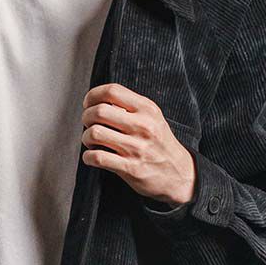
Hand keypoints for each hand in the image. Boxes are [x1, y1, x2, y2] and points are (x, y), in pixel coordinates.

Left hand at [80, 82, 196, 206]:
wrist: (179, 173)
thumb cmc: (159, 143)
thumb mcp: (152, 118)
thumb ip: (129, 107)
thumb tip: (98, 101)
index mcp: (147, 109)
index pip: (112, 91)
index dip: (93, 96)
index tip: (89, 104)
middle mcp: (142, 126)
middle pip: (98, 111)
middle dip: (86, 117)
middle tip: (88, 124)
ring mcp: (136, 148)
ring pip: (94, 133)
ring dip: (86, 138)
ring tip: (92, 142)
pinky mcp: (130, 168)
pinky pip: (97, 157)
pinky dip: (88, 157)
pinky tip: (93, 157)